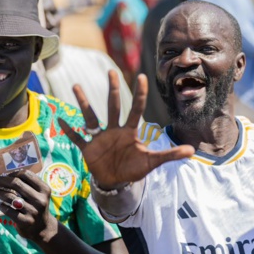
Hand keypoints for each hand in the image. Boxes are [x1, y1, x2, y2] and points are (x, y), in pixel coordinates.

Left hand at [0, 169, 57, 242]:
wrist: (42, 228)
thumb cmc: (36, 206)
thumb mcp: (39, 195)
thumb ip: (29, 186)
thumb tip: (9, 175)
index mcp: (44, 189)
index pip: (26, 175)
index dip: (13, 173)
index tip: (5, 174)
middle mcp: (40, 199)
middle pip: (17, 183)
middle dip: (2, 180)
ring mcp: (33, 211)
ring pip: (11, 197)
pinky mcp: (26, 221)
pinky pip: (9, 211)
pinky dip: (3, 206)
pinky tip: (0, 205)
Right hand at [58, 71, 193, 188]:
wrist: (117, 182)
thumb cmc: (134, 169)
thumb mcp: (153, 162)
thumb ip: (171, 154)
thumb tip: (193, 151)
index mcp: (130, 131)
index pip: (136, 109)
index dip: (139, 94)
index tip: (142, 76)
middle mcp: (114, 130)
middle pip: (113, 106)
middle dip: (112, 90)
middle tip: (111, 71)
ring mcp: (100, 138)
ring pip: (91, 117)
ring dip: (84, 103)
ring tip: (76, 86)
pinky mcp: (88, 148)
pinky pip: (77, 137)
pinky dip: (69, 130)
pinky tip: (60, 119)